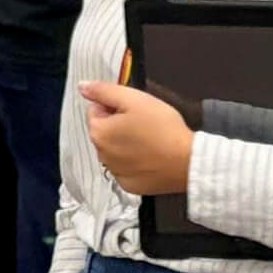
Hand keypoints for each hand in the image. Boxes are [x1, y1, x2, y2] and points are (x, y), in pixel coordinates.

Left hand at [81, 80, 193, 196]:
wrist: (189, 161)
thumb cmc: (163, 128)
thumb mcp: (134, 99)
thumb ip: (104, 90)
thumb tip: (83, 86)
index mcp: (98, 132)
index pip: (96, 110)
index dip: (114, 105)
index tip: (134, 109)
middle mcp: (101, 155)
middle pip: (105, 131)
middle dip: (119, 125)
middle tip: (145, 123)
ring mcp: (116, 173)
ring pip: (115, 150)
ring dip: (126, 144)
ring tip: (150, 140)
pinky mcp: (130, 185)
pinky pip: (126, 169)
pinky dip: (135, 163)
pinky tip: (151, 157)